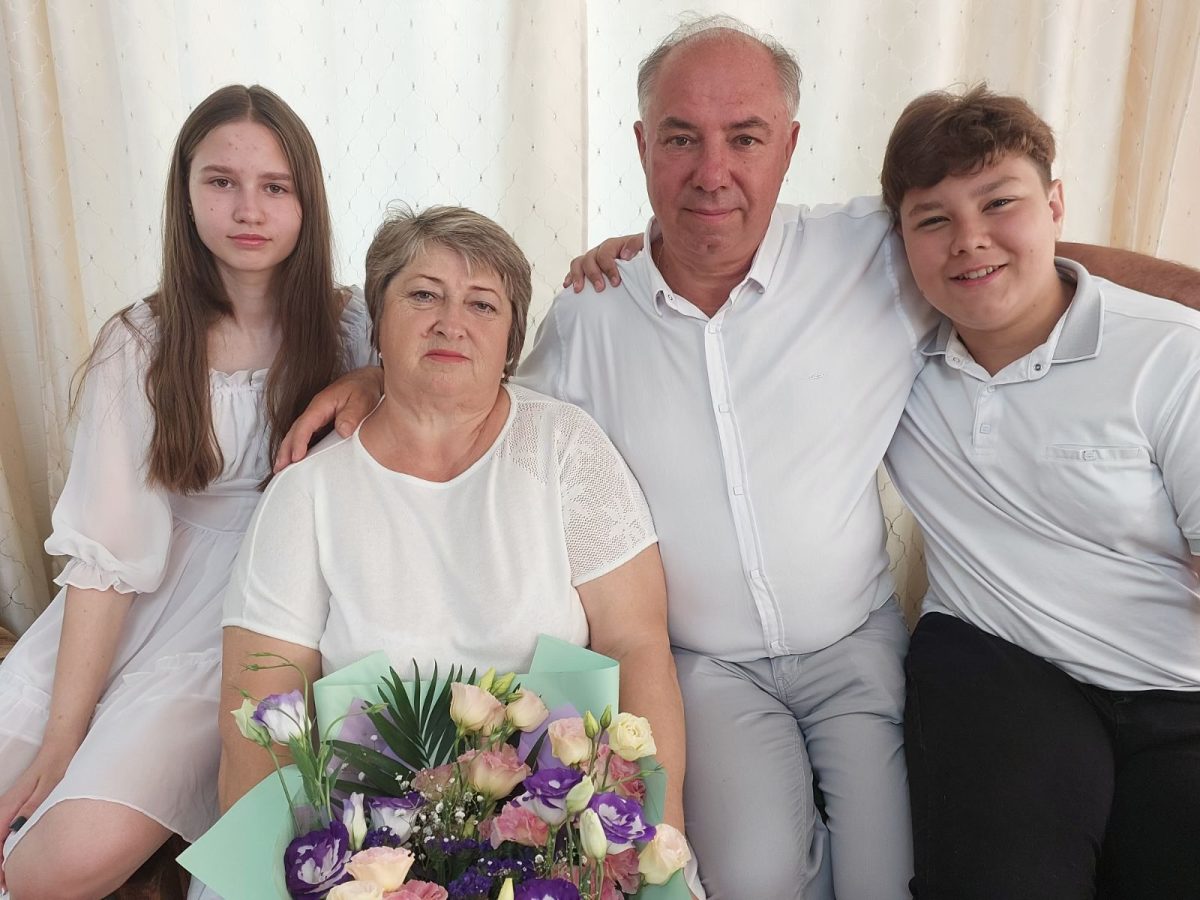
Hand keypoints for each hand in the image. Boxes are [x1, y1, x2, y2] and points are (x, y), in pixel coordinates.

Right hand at [0, 743, 74, 887]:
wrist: (63, 744)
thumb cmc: (59, 762)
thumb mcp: (51, 784)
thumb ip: (33, 807)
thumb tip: (17, 829)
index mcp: (9, 806)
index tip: (4, 882)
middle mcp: (6, 808)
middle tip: (9, 885)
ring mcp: (12, 807)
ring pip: (0, 839)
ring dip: (3, 858)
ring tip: (12, 878)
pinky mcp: (20, 807)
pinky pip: (8, 832)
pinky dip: (9, 847)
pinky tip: (18, 857)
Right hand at [273, 365, 383, 471]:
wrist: (369, 379)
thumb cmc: (364, 388)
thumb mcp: (361, 400)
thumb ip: (352, 415)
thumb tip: (342, 431)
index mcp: (321, 404)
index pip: (305, 425)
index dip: (299, 442)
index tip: (296, 458)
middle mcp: (315, 410)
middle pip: (295, 430)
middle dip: (285, 449)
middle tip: (279, 468)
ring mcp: (318, 416)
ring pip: (298, 433)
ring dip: (288, 449)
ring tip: (281, 468)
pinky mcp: (323, 421)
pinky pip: (307, 435)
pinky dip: (299, 446)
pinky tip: (297, 458)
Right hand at [562, 233, 644, 292]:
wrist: (640, 260)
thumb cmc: (642, 255)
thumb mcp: (644, 245)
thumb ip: (637, 244)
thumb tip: (624, 254)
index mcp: (613, 245)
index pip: (605, 253)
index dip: (608, 267)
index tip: (616, 282)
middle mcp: (600, 251)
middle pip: (589, 258)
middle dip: (593, 274)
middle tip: (600, 288)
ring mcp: (592, 259)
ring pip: (578, 263)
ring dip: (577, 276)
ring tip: (579, 290)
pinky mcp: (587, 269)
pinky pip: (574, 270)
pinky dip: (570, 277)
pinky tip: (568, 285)